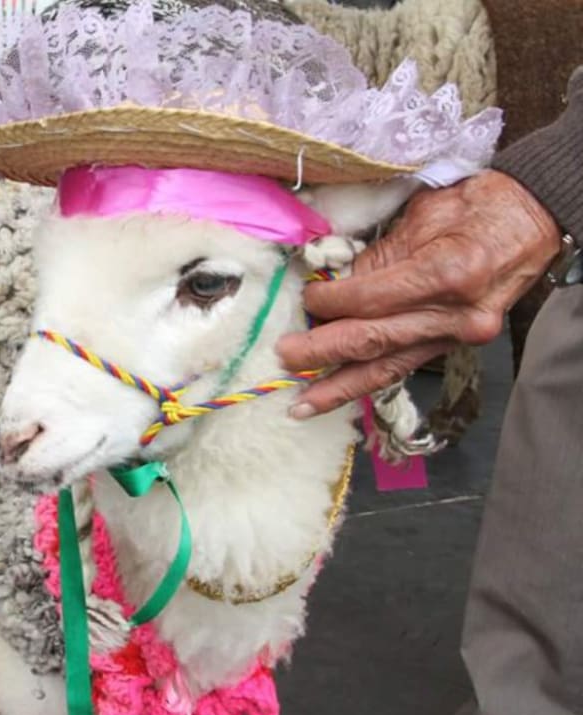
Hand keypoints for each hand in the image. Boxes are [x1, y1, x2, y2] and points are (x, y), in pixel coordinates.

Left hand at [277, 169, 561, 417]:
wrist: (533, 217)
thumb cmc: (478, 205)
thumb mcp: (424, 216)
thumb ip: (377, 256)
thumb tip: (331, 282)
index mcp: (449, 273)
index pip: (372, 300)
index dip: (331, 302)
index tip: (305, 298)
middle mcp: (455, 314)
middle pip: (375, 341)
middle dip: (323, 352)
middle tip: (284, 355)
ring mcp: (457, 335)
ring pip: (387, 367)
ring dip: (339, 387)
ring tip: (301, 405)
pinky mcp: (454, 345)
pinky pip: (402, 366)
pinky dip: (366, 381)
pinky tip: (335, 395)